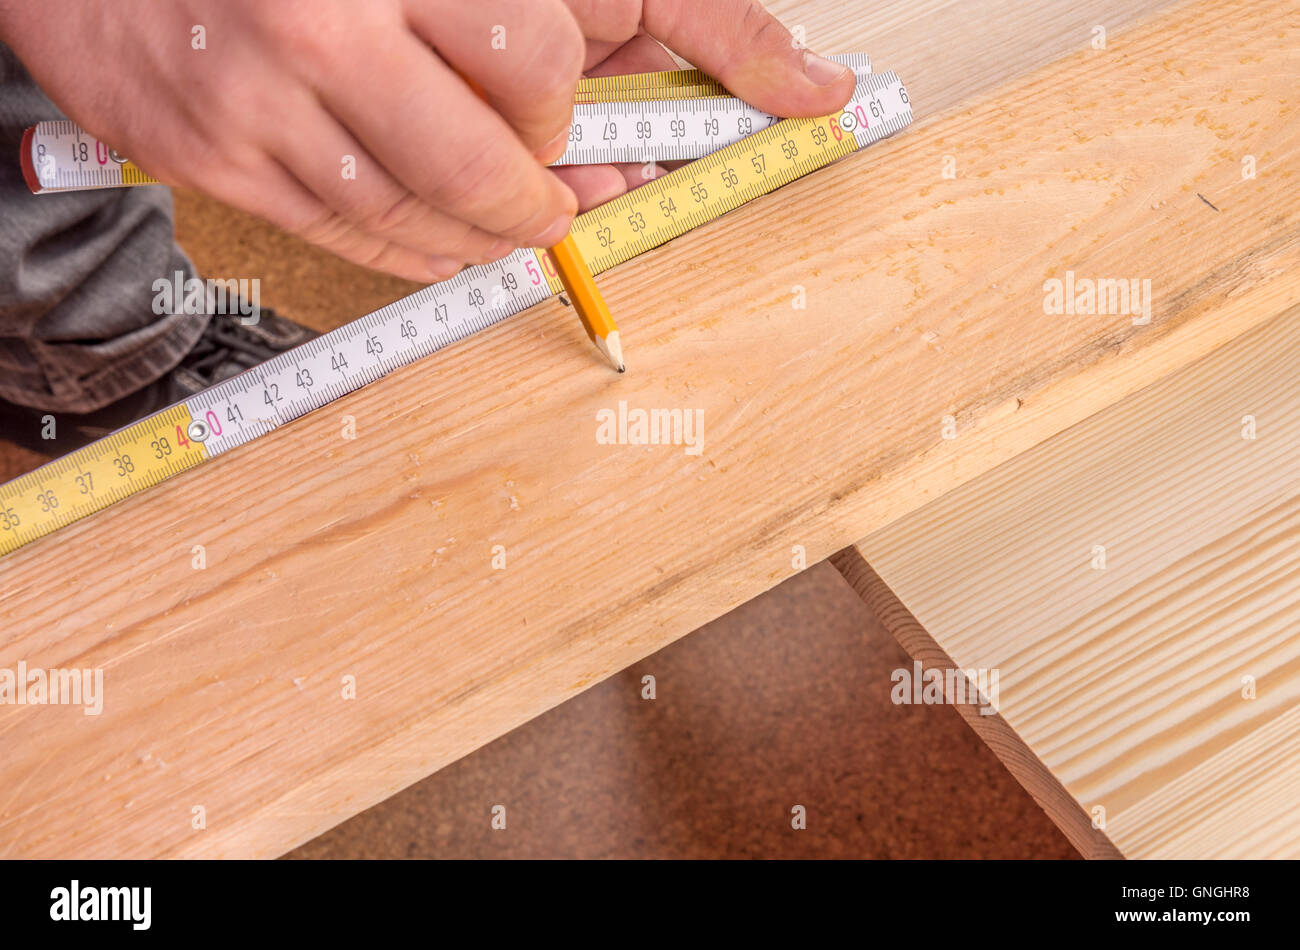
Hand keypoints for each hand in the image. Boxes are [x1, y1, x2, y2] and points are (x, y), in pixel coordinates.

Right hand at [0, 0, 853, 281]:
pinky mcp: (217, 156)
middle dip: (539, 192)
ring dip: (488, 233)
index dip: (569, 108)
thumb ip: (591, 9)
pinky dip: (421, 253)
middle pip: (488, 157)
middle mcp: (322, 21)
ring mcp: (263, 98)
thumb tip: (766, 86)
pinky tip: (448, 241)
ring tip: (510, 220)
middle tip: (553, 191)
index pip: (533, 56)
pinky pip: (353, 239)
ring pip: (425, 214)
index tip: (580, 120)